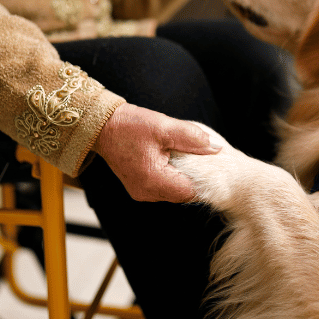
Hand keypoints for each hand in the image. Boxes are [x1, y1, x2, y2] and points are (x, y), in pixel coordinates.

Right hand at [92, 103, 220, 202]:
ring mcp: (142, 192)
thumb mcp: (164, 127)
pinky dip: (171, 174)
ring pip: (174, 190)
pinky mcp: (139, 186)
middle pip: (183, 193)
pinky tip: (171, 158)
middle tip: (198, 155)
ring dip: (182, 175)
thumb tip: (216, 148)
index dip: (204, 179)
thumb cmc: (130, 126)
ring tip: (182, 154)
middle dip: (194, 176)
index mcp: (153, 181)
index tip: (210, 162)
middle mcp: (147, 192)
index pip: (190, 192)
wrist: (102, 127)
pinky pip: (163, 186)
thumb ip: (193, 138)